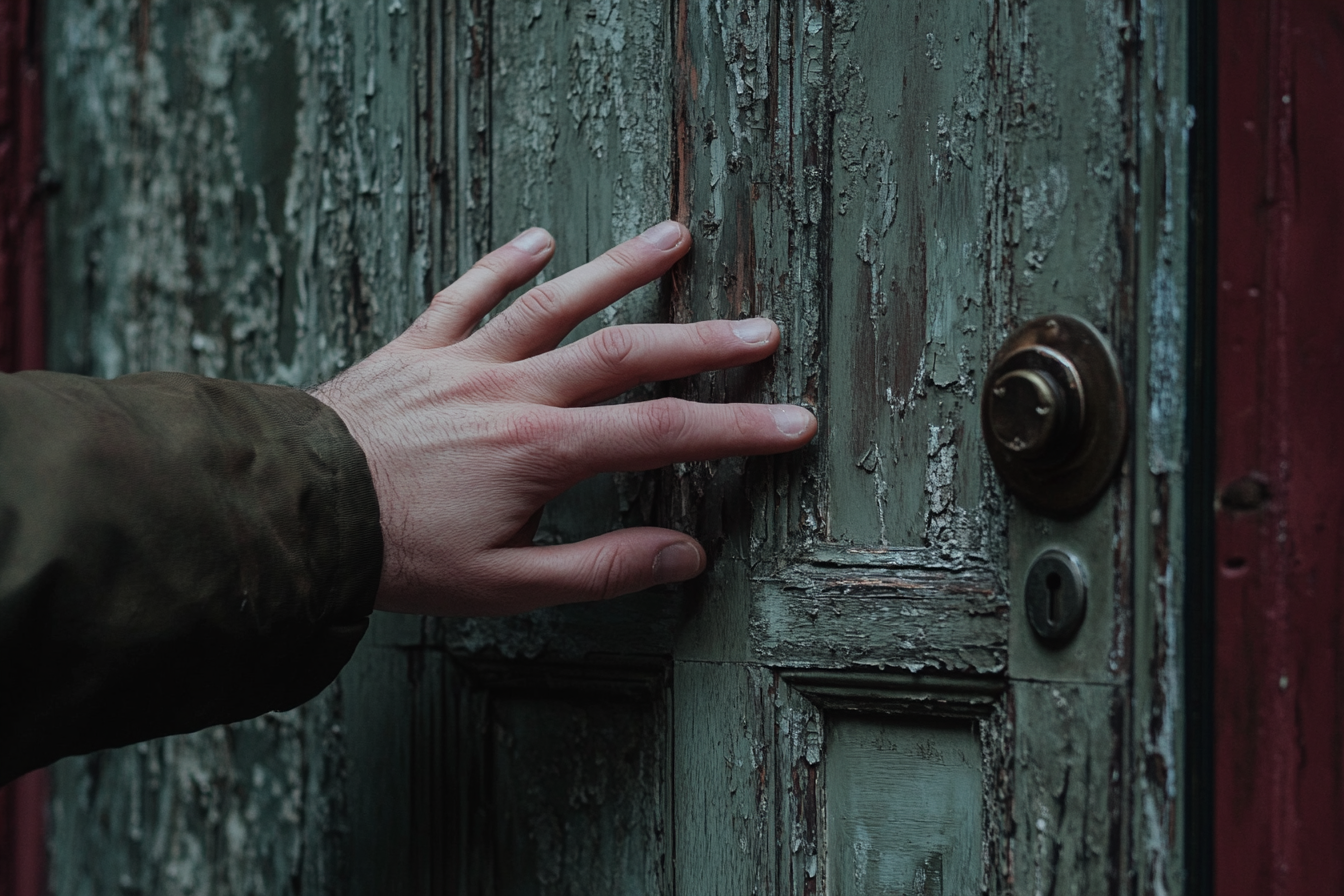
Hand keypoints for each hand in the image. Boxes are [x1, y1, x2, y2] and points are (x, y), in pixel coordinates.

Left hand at [311, 221, 816, 615]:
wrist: (295, 516)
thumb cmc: (398, 558)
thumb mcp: (506, 587)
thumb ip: (601, 569)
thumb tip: (685, 555)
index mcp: (539, 452)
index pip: (661, 435)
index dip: (735, 430)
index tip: (790, 423)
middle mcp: (511, 391)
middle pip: (626, 354)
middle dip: (703, 341)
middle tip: (763, 330)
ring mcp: (464, 361)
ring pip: (555, 303)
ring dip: (619, 269)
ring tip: (674, 239)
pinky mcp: (418, 348)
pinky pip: (466, 293)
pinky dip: (502, 263)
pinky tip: (539, 239)